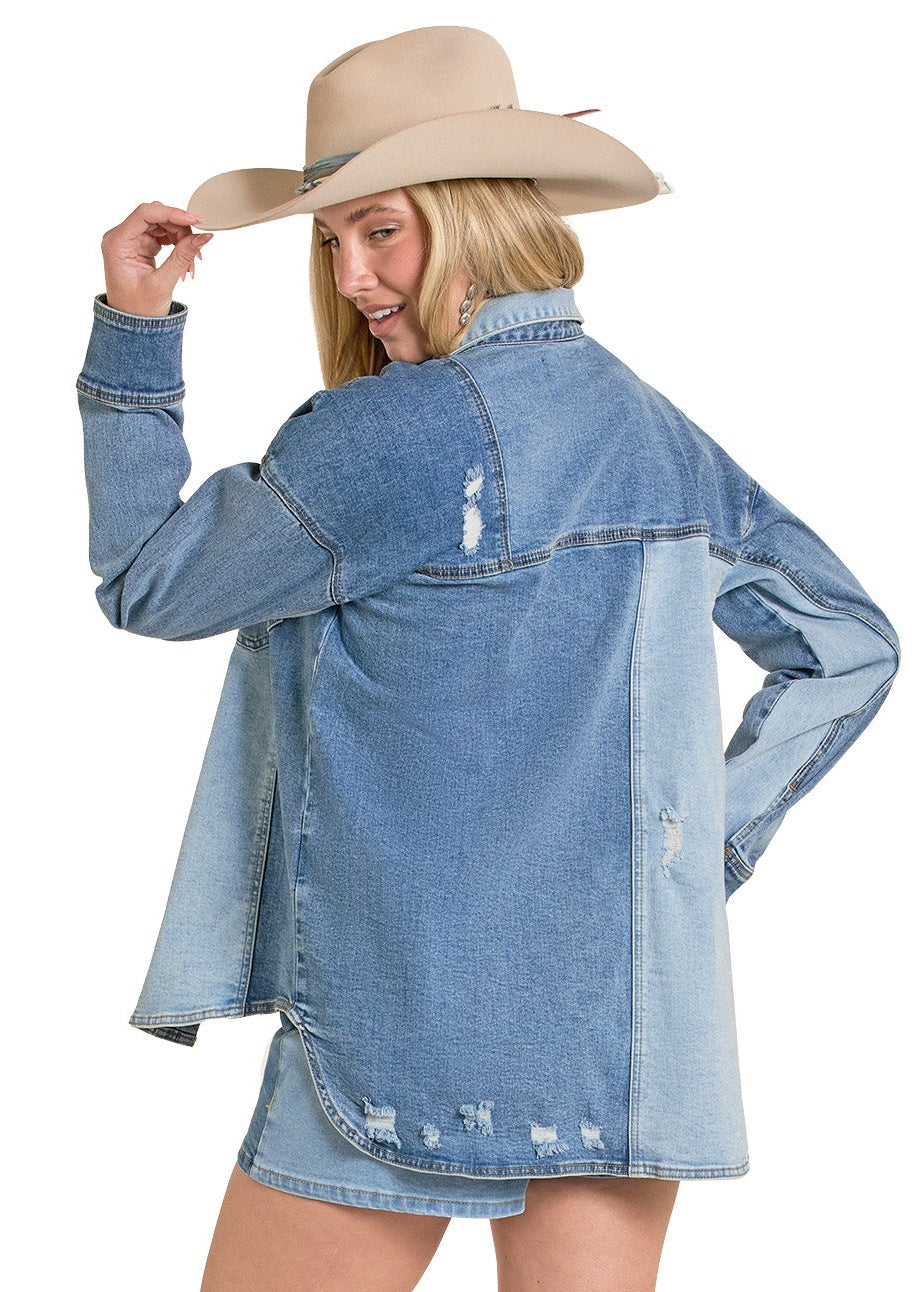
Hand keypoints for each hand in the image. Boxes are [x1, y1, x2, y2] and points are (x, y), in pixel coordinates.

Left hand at [101, 202, 213, 317]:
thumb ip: (183, 256)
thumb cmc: (138, 309)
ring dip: (182, 240)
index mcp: (117, 243)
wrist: (132, 324)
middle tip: (197, 250)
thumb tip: (204, 236)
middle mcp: (121, 237)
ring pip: (162, 224)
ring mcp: (131, 240)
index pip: (146, 214)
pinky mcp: (141, 245)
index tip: (196, 220)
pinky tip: (185, 264)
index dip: (172, 213)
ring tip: (191, 265)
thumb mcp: (163, 283)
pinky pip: (163, 235)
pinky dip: (178, 245)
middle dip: (180, 230)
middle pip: (156, 217)